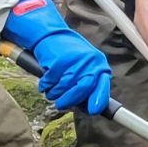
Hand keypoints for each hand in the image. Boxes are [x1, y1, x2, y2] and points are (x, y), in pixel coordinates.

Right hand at [2, 0, 111, 114]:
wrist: (52, 35)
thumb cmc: (70, 55)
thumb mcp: (86, 67)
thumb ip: (89, 84)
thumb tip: (88, 107)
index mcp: (99, 65)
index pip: (102, 86)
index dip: (98, 101)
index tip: (92, 111)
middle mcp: (89, 62)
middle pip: (83, 89)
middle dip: (70, 100)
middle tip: (61, 105)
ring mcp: (74, 61)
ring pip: (64, 87)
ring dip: (55, 93)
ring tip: (52, 92)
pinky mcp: (58, 61)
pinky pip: (51, 82)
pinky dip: (46, 86)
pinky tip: (46, 83)